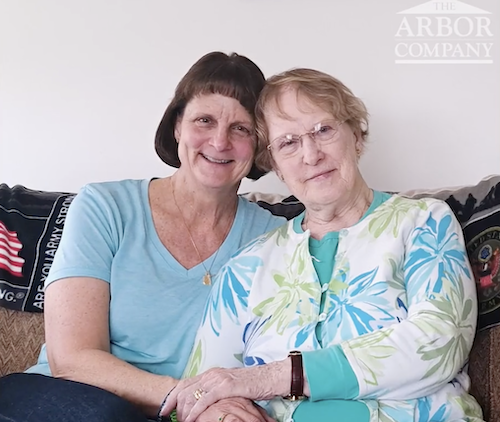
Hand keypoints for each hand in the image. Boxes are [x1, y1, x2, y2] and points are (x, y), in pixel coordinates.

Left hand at [161, 362, 289, 421]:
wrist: (271, 378)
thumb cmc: (253, 385)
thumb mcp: (230, 387)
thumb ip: (216, 391)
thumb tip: (202, 404)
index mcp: (212, 373)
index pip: (185, 383)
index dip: (172, 396)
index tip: (163, 410)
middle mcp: (212, 373)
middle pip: (184, 388)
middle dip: (173, 405)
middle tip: (169, 418)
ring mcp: (218, 379)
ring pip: (191, 394)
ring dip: (182, 411)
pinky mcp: (226, 386)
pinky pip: (204, 399)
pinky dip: (194, 411)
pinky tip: (190, 419)